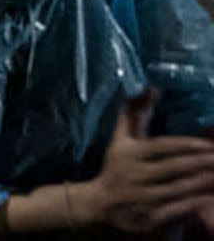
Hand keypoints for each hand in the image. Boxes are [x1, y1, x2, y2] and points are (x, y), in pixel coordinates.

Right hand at [70, 93, 213, 231]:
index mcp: (128, 153)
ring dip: (200, 183)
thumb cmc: (117, 166)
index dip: (185, 145)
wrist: (99, 203)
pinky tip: (208, 198)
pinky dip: (193, 204)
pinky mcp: (148, 217)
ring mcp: (141, 197)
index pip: (161, 146)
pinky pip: (175, 210)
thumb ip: (135, 113)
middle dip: (198, 164)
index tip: (207, 144)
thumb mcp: (121, 139)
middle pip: (172, 168)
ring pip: (176, 189)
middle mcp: (134, 174)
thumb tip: (151, 86)